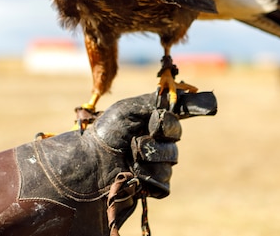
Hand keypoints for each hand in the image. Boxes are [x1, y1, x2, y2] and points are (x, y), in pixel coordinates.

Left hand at [0, 90, 215, 235]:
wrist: (85, 164)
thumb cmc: (103, 133)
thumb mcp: (129, 109)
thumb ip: (159, 101)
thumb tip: (194, 94)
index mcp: (148, 121)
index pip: (176, 116)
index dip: (177, 116)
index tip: (174, 116)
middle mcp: (153, 141)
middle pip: (176, 138)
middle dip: (158, 136)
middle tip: (137, 138)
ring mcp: (151, 165)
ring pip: (171, 161)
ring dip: (151, 158)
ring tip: (130, 157)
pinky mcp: (148, 186)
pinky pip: (164, 185)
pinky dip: (149, 179)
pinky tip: (133, 175)